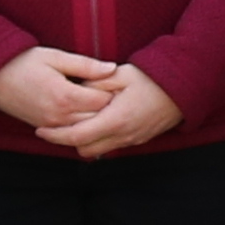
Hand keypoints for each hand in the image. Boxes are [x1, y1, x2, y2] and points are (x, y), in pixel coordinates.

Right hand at [0, 47, 123, 135]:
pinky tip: (84, 112)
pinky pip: (69, 133)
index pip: (103, 102)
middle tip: (115, 94)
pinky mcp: (43, 128)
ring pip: (84, 129)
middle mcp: (59, 116)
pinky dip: (80, 125)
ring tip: (100, 102)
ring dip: (95, 118)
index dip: (113, 92)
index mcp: (65, 96)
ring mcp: (51, 125)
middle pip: (97, 119)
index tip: (118, 83)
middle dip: (108, 108)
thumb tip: (112, 68)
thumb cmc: (22, 62)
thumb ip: (86, 65)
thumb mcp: (55, 57)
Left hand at [46, 65, 186, 158]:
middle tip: (57, 124)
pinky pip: (111, 146)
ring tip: (77, 122)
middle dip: (68, 140)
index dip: (55, 135)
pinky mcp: (138, 140)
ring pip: (97, 150)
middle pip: (84, 149)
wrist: (184, 90)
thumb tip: (76, 86)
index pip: (77, 136)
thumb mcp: (121, 74)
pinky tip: (97, 122)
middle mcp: (122, 135)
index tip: (41, 130)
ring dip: (85, 140)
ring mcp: (131, 140)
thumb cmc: (153, 79)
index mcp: (115, 119)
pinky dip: (99, 138)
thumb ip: (95, 82)